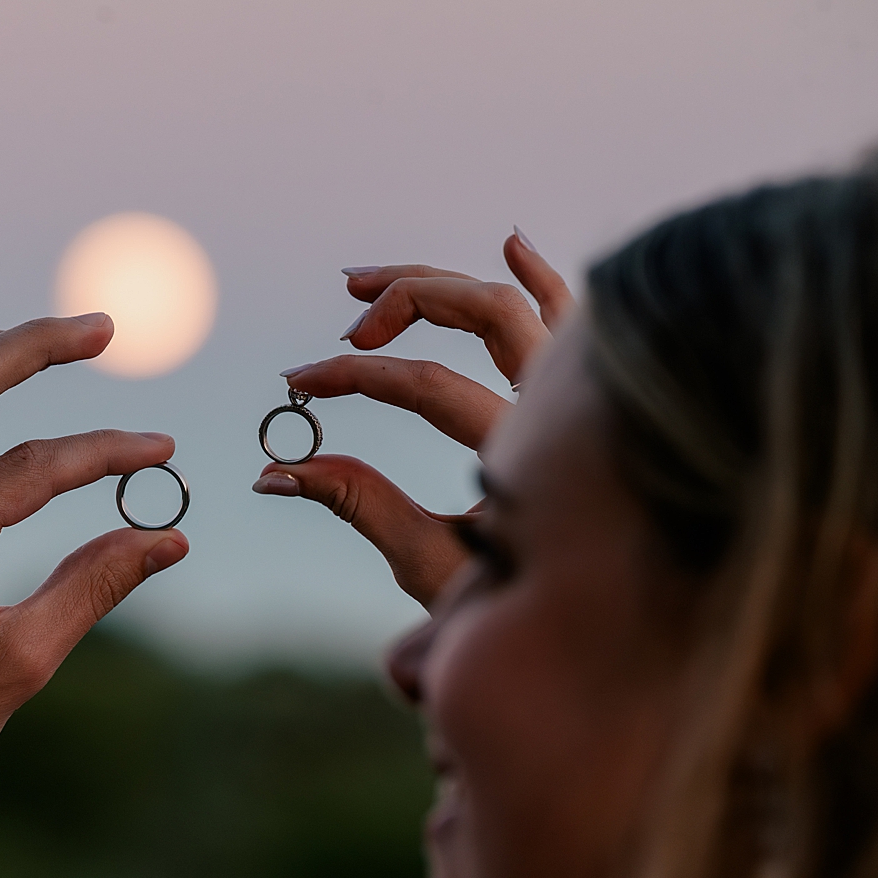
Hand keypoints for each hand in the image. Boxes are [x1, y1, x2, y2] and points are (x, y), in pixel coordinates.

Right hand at [254, 232, 571, 604]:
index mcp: (525, 453)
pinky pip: (575, 322)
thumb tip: (274, 471)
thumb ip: (358, 505)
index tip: (297, 385)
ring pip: (526, 303)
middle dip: (406, 301)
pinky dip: (544, 280)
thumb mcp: (428, 564)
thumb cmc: (515, 612)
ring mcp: (586, 401)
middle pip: (487, 311)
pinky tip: (511, 243)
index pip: (425, 385)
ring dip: (448, 280)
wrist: (603, 634)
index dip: (351, 378)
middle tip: (346, 329)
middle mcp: (566, 411)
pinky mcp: (592, 404)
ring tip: (373, 280)